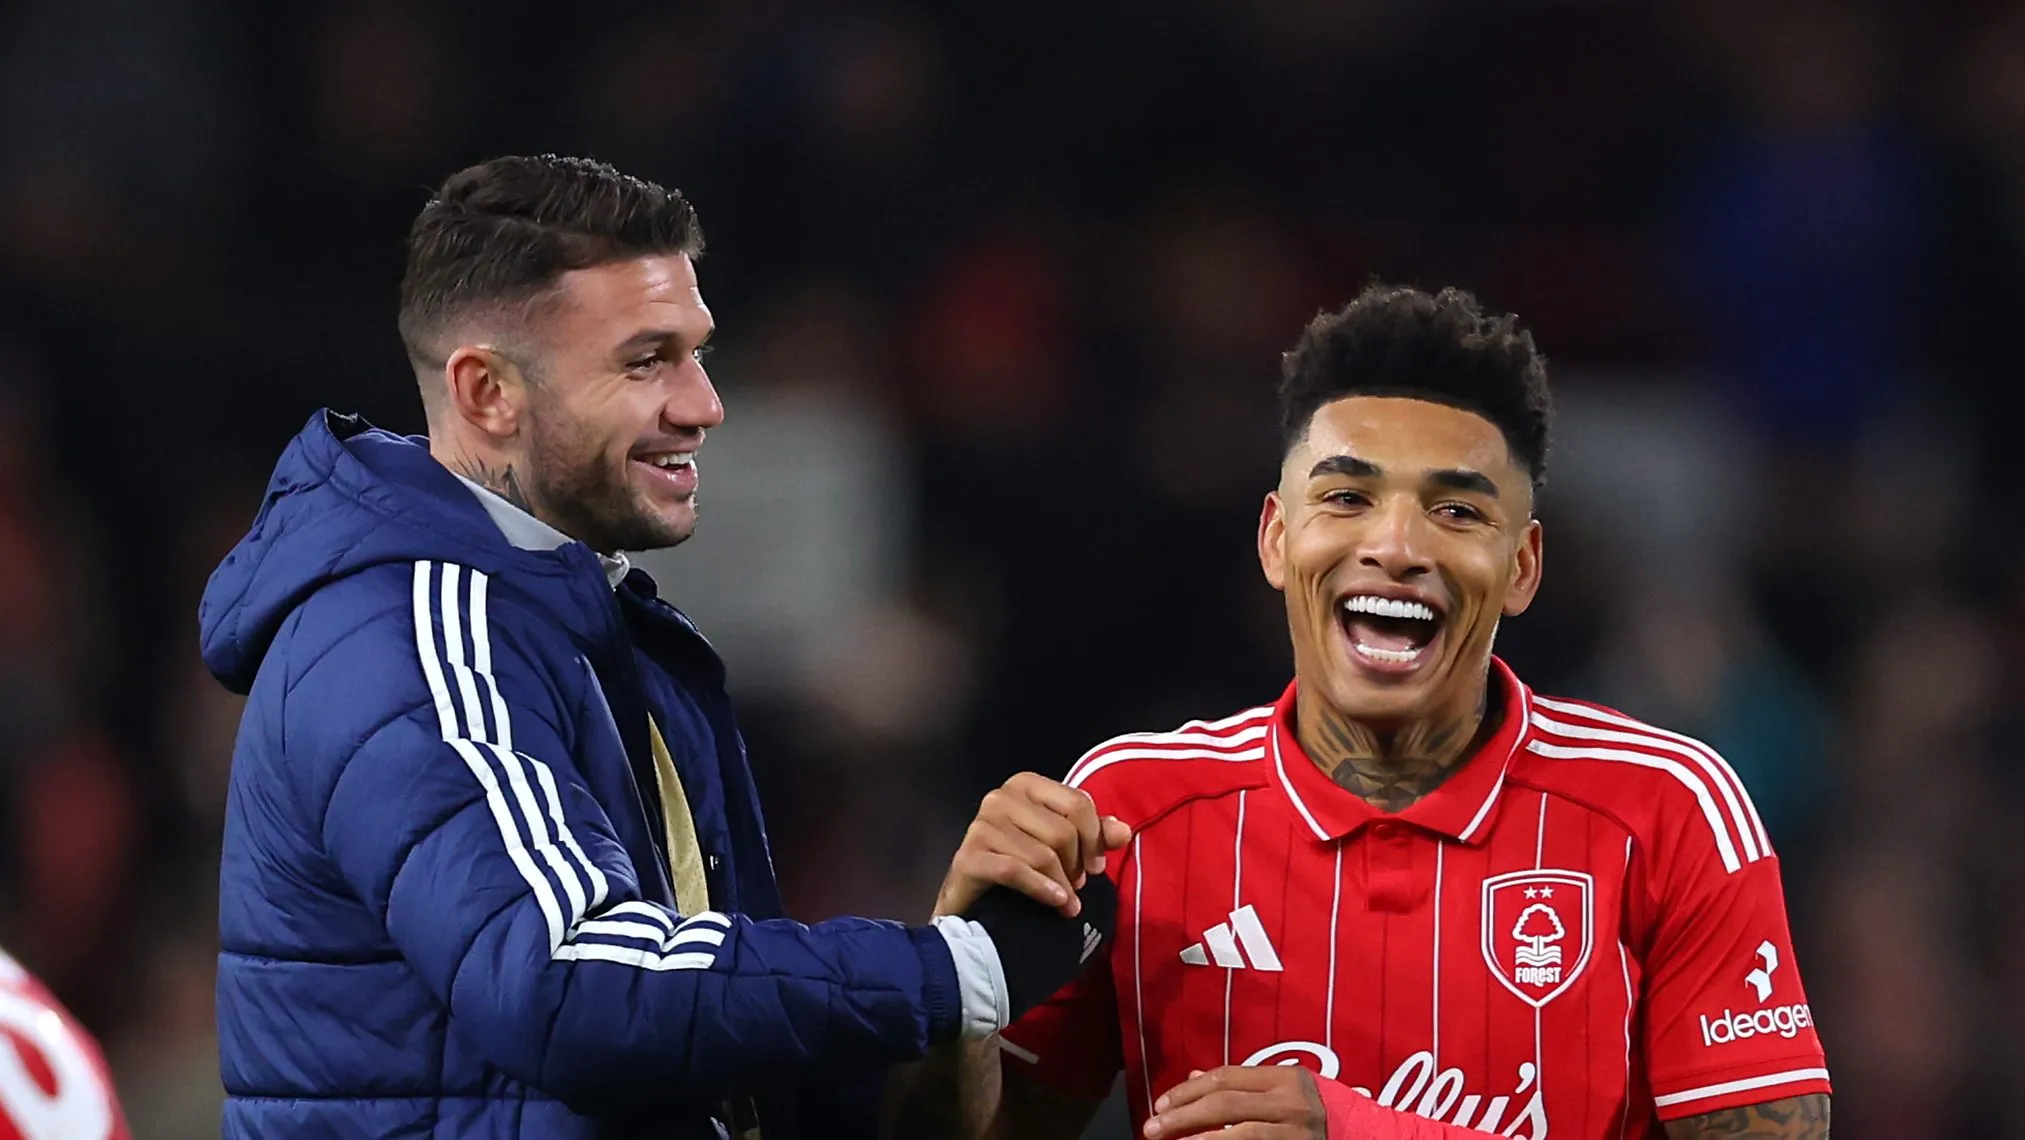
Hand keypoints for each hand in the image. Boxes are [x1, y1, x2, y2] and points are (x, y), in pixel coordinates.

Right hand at [935, 773, 1131, 918]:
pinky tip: (1055, 903)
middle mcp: (1000, 798)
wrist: (974, 901)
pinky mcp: (967, 856)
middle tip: (1076, 886)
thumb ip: (1094, 835)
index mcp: (1025, 785)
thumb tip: (1123, 832)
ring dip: (1062, 885)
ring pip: (1042, 854)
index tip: (1096, 867)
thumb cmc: (1021, 864)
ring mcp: (980, 826)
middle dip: (1076, 865)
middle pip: (1062, 831)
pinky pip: (1015, 871)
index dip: (1094, 839)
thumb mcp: (1063, 846)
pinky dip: (1041, 889)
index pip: (1078, 803)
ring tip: (1067, 903)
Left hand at [1144, 1066, 1327, 1138]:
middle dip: (1182, 1115)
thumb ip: (1245, 1085)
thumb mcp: (1290, 1090)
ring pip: (1236, 1135)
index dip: (1189, 1090)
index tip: (1162, 1102)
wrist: (1371, 1138)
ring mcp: (1296, 1132)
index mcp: (1286, 1078)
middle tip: (1152, 1126)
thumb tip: (1195, 1078)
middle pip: (1224, 1104)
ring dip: (1197, 1139)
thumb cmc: (1327, 1113)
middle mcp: (1291, 1103)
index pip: (1226, 1078)